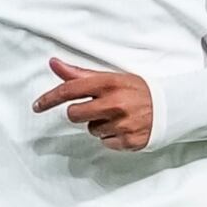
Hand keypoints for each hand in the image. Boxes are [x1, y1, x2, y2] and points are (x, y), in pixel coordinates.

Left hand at [32, 57, 152, 149]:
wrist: (170, 106)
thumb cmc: (136, 90)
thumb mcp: (111, 77)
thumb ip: (80, 74)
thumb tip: (53, 63)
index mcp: (108, 84)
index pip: (69, 91)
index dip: (49, 99)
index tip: (37, 106)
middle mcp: (114, 103)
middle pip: (74, 115)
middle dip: (81, 113)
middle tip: (98, 108)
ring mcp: (122, 124)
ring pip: (90, 130)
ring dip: (99, 125)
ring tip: (117, 116)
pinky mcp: (128, 141)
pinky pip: (105, 142)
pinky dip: (111, 137)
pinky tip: (124, 127)